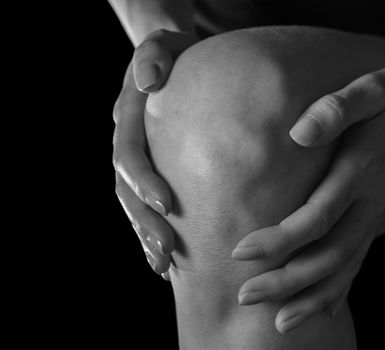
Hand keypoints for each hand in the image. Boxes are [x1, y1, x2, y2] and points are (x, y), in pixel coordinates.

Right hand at [113, 29, 198, 277]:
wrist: (173, 63)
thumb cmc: (175, 56)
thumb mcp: (166, 45)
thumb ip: (154, 55)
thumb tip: (147, 82)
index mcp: (129, 119)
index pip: (130, 155)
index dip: (144, 182)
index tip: (169, 205)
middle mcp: (126, 143)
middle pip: (126, 190)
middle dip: (144, 222)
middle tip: (168, 250)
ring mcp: (134, 161)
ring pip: (131, 205)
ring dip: (145, 236)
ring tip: (163, 266)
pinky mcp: (147, 172)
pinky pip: (142, 206)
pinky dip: (150, 233)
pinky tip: (166, 259)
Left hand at [231, 62, 384, 331]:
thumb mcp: (371, 89)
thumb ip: (337, 109)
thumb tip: (298, 134)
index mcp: (362, 169)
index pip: (317, 217)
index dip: (280, 239)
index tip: (240, 252)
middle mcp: (370, 200)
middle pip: (329, 253)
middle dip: (286, 281)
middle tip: (245, 297)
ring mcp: (376, 212)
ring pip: (345, 266)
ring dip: (311, 296)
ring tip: (279, 323)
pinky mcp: (375, 215)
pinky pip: (359, 260)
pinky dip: (340, 288)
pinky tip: (323, 309)